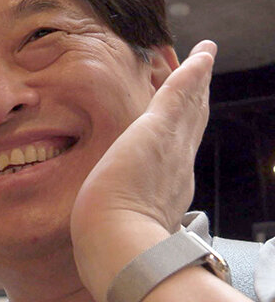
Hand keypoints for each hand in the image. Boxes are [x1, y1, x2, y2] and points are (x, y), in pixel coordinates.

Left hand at [69, 40, 216, 301]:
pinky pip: (179, 93)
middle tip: (203, 73)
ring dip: (198, 78)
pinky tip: (202, 53)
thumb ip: (112, 230)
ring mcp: (171, 149)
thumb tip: (97, 245)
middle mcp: (176, 169)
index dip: (182, 134)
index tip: (186, 120)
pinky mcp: (157, 131)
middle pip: (191, 125)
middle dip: (197, 100)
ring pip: (189, 105)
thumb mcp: (115, 234)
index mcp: (163, 193)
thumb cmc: (108, 248)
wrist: (118, 247)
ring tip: (205, 55)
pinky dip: (192, 72)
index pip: (175, 156)